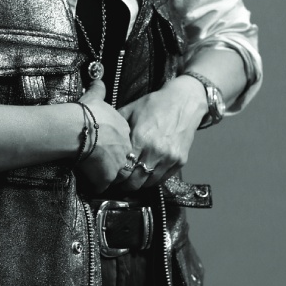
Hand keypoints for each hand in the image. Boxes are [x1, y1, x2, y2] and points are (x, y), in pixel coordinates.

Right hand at [77, 80, 132, 192]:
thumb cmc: (86, 113)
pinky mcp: (106, 177)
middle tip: (103, 163)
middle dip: (116, 163)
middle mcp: (125, 148)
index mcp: (124, 130)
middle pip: (125, 160)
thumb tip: (98, 81)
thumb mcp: (95, 97)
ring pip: (117, 175)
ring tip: (98, 175)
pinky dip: (96, 185)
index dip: (115, 145)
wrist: (77, 129)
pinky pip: (102, 186)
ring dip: (109, 176)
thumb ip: (99, 90)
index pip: (125, 142)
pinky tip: (89, 181)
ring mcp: (117, 165)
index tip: (106, 146)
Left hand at [114, 76, 206, 190]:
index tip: (109, 175)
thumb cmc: (155, 104)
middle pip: (135, 180)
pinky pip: (162, 179)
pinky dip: (152, 180)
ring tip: (129, 181)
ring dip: (138, 184)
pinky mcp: (180, 161)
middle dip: (124, 184)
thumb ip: (117, 126)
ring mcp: (169, 158)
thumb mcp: (130, 110)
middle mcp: (155, 151)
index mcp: (140, 138)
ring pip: (149, 183)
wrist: (183, 101)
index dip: (114, 175)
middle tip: (117, 184)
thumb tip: (102, 136)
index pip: (123, 168)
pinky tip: (144, 176)